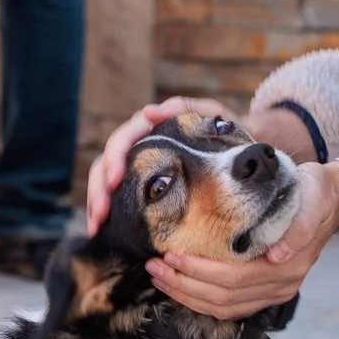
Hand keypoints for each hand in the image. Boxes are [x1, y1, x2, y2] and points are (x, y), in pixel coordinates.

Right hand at [84, 98, 237, 233]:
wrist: (243, 152)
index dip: (114, 159)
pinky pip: (116, 197)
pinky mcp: (140, 186)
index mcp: (149, 127)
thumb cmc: (226, 129)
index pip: (121, 140)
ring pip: (104, 181)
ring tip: (95, 227)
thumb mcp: (211, 113)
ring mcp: (136, 166)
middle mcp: (137, 146)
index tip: (115, 180)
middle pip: (105, 164)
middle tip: (100, 215)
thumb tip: (148, 111)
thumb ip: (185, 107)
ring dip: (95, 203)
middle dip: (98, 189)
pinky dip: (106, 213)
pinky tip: (101, 231)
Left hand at [151, 161, 338, 319]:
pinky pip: (228, 306)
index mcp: (288, 267)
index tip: (172, 254)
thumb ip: (299, 228)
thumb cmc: (315, 192)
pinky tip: (179, 285)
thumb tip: (278, 256)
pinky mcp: (265, 290)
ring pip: (222, 308)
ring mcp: (274, 292)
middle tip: (154, 266)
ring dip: (186, 295)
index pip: (235, 279)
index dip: (200, 272)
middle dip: (184, 285)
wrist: (332, 199)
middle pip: (223, 298)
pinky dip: (199, 299)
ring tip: (159, 277)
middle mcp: (281, 286)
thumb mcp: (313, 196)